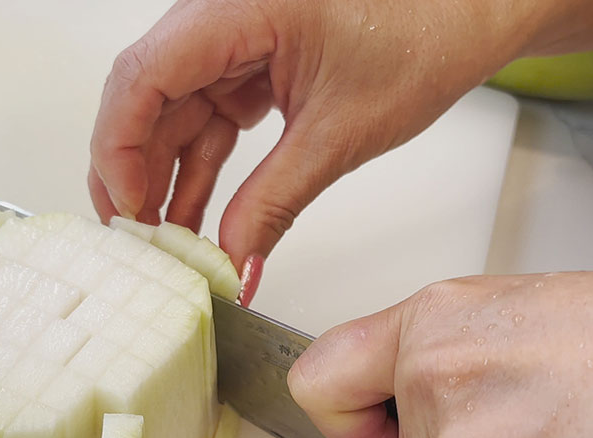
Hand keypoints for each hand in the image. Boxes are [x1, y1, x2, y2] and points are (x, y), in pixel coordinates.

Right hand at [88, 0, 592, 302]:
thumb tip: (232, 258)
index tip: (130, 211)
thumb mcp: (341, 133)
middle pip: (145, 97)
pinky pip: (207, 118)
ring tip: (169, 245)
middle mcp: (221, 15)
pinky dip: (201, 168)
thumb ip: (274, 200)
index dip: (121, 149)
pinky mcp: (250, 63)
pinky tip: (197, 218)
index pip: (143, 76)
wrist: (472, 11)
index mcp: (237, 7)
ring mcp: (232, 40)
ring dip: (168, 180)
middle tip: (138, 241)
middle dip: (134, 173)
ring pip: (172, 114)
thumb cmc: (427, 31)